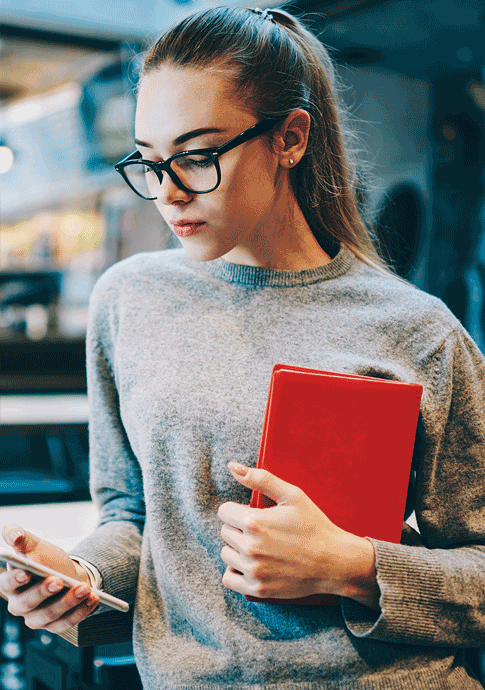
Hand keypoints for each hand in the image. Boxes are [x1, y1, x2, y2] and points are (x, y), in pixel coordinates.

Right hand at [0, 524, 99, 632]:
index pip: (6, 584)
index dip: (15, 579)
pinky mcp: (55, 625)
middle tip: (59, 581)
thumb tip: (15, 536)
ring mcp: (37, 618)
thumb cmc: (45, 559)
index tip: (27, 572)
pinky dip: (82, 611)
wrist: (66, 572)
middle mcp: (20, 605)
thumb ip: (20, 537)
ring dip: (68, 602)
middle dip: (43, 592)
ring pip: (50, 615)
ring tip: (84, 588)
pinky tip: (93, 597)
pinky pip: (67, 622)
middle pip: (28, 603)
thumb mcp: (34, 545)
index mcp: (10, 584)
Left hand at [218, 463, 379, 608]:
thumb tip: (233, 467)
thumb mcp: (292, 495)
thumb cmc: (313, 525)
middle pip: (225, 532)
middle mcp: (250, 547)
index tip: (254, 514)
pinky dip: (236, 570)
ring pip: (226, 554)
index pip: (224, 511)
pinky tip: (252, 563)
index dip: (238, 510)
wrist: (334, 561)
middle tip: (263, 530)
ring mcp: (253, 570)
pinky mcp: (257, 589)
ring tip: (259, 546)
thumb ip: (260, 478)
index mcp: (254, 522)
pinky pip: (229, 578)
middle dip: (240, 528)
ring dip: (237, 549)